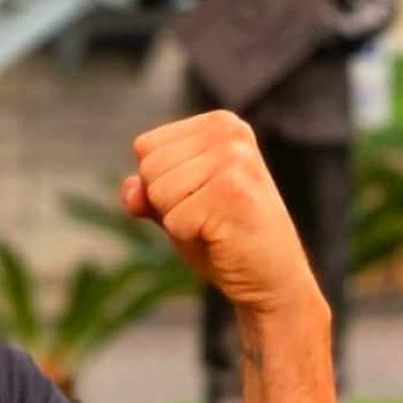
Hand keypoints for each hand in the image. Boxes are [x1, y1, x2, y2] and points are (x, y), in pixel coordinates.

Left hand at [121, 111, 318, 310]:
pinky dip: (188, 236)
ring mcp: (235, 160)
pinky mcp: (234, 193)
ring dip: (177, 219)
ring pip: (158, 192)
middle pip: (149, 167)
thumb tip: (131, 190)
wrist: (272, 278)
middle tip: (208, 215)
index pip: (145, 146)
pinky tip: (222, 236)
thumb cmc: (222, 236)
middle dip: (165, 202)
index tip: (198, 196)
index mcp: (219, 124)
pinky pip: (173, 219)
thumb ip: (146, 190)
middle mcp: (230, 133)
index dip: (158, 182)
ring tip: (215, 223)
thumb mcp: (176, 204)